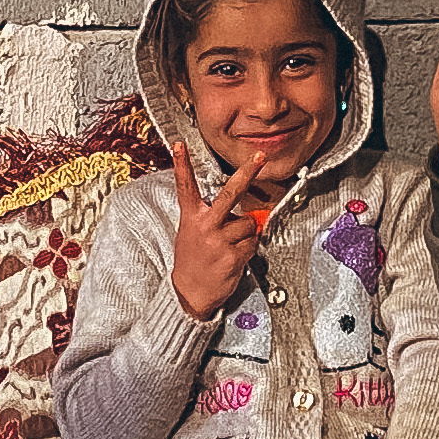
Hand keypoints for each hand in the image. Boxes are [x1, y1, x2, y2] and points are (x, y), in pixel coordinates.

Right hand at [167, 136, 284, 318]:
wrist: (189, 293)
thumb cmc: (193, 260)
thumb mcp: (192, 234)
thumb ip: (214, 219)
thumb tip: (246, 214)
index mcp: (191, 218)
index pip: (185, 187)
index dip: (182, 165)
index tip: (179, 145)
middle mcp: (205, 225)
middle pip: (230, 194)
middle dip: (247, 173)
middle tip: (259, 157)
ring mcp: (220, 240)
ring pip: (248, 223)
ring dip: (246, 233)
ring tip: (230, 246)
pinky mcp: (233, 256)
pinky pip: (252, 242)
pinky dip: (249, 248)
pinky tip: (234, 257)